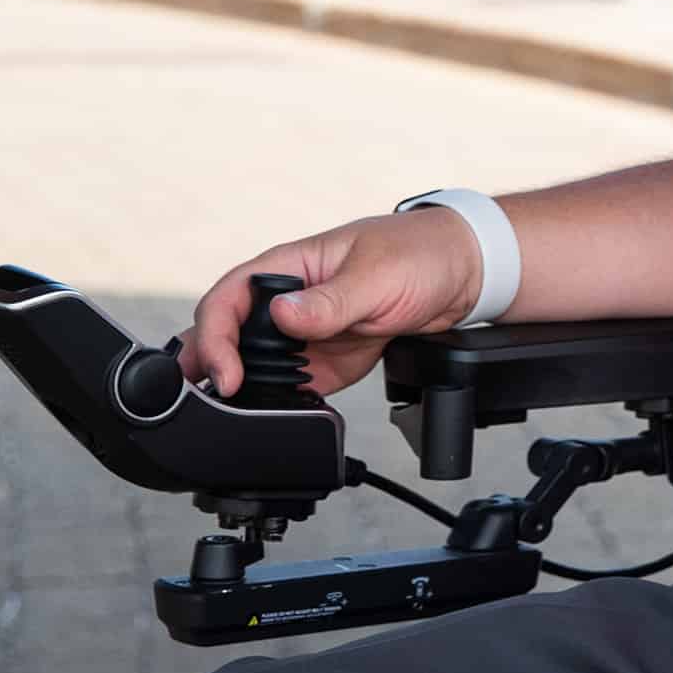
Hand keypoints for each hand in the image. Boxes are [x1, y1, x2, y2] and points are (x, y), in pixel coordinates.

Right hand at [176, 210, 484, 398]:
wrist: (463, 274)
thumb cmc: (419, 253)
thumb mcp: (376, 276)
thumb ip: (329, 301)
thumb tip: (282, 315)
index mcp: (289, 266)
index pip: (227, 299)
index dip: (216, 337)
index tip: (228, 374)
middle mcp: (287, 300)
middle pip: (227, 335)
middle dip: (210, 369)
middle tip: (209, 406)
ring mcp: (303, 334)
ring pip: (252, 365)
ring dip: (240, 390)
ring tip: (232, 420)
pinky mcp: (323, 361)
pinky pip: (288, 386)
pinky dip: (277, 404)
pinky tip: (275, 418)